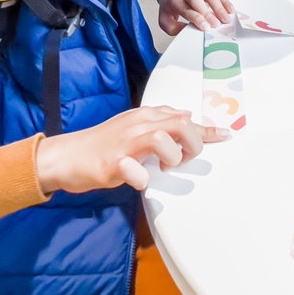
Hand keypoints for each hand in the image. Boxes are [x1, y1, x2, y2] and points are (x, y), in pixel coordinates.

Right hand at [36, 106, 228, 192]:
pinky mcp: (112, 162)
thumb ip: (160, 120)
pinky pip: (134, 170)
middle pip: (180, 124)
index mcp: (145, 117)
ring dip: (171, 157)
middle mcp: (137, 125)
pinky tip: (140, 180)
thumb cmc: (102, 145)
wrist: (67, 156)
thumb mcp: (134, 125)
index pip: (184, 118)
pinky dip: (142, 178)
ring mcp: (124, 143)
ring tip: (164, 167)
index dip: (208, 130)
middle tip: (182, 159)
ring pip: (162, 138)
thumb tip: (186, 114)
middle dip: (192, 143)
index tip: (226, 136)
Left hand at [157, 0, 233, 33]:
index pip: (187, 9)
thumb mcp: (165, 19)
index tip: (206, 27)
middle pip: (198, 0)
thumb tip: (187, 30)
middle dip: (208, 12)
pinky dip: (225, 2)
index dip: (197, 18)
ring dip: (219, 7)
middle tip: (217, 24)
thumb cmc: (171, 8)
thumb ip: (173, 28)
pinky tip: (230, 10)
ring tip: (226, 19)